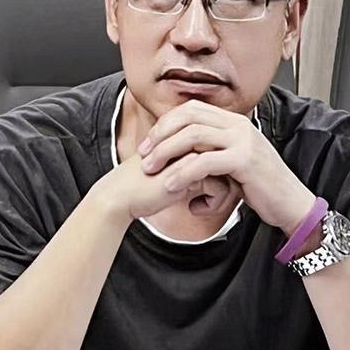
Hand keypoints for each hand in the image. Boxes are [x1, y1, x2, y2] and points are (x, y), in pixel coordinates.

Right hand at [92, 153, 218, 222]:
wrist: (119, 197)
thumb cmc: (143, 189)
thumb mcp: (172, 174)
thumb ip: (193, 170)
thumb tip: (221, 179)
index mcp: (187, 140)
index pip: (222, 154)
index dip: (224, 174)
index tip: (218, 191)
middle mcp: (191, 142)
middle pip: (228, 161)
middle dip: (230, 183)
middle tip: (220, 199)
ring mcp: (191, 153)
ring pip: (227, 173)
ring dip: (223, 195)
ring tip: (207, 206)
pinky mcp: (189, 171)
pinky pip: (219, 186)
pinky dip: (214, 203)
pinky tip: (195, 210)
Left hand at [137, 99, 315, 235]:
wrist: (290, 202)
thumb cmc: (260, 186)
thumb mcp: (234, 162)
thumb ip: (213, 152)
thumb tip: (185, 154)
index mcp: (234, 122)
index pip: (192, 109)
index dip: (166, 123)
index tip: (149, 143)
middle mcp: (238, 125)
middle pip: (189, 117)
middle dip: (161, 135)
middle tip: (144, 155)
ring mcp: (243, 140)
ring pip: (193, 136)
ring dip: (167, 152)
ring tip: (151, 169)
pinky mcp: (244, 160)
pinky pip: (205, 162)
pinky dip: (183, 173)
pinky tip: (170, 185)